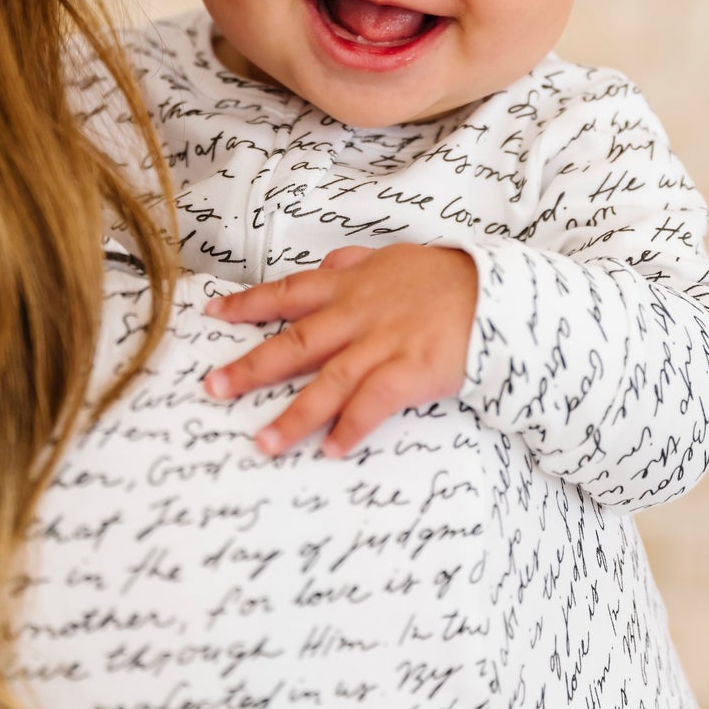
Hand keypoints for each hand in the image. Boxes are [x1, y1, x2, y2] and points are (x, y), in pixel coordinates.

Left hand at [202, 244, 477, 457]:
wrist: (497, 294)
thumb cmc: (444, 279)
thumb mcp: (394, 259)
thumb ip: (354, 264)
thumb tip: (324, 265)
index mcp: (349, 286)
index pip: (287, 293)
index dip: (247, 305)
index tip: (212, 315)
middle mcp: (358, 316)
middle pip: (295, 343)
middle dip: (251, 367)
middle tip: (214, 388)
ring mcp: (384, 345)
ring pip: (329, 382)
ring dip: (294, 416)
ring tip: (264, 443)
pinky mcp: (411, 371)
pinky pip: (374, 403)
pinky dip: (352, 427)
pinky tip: (332, 449)